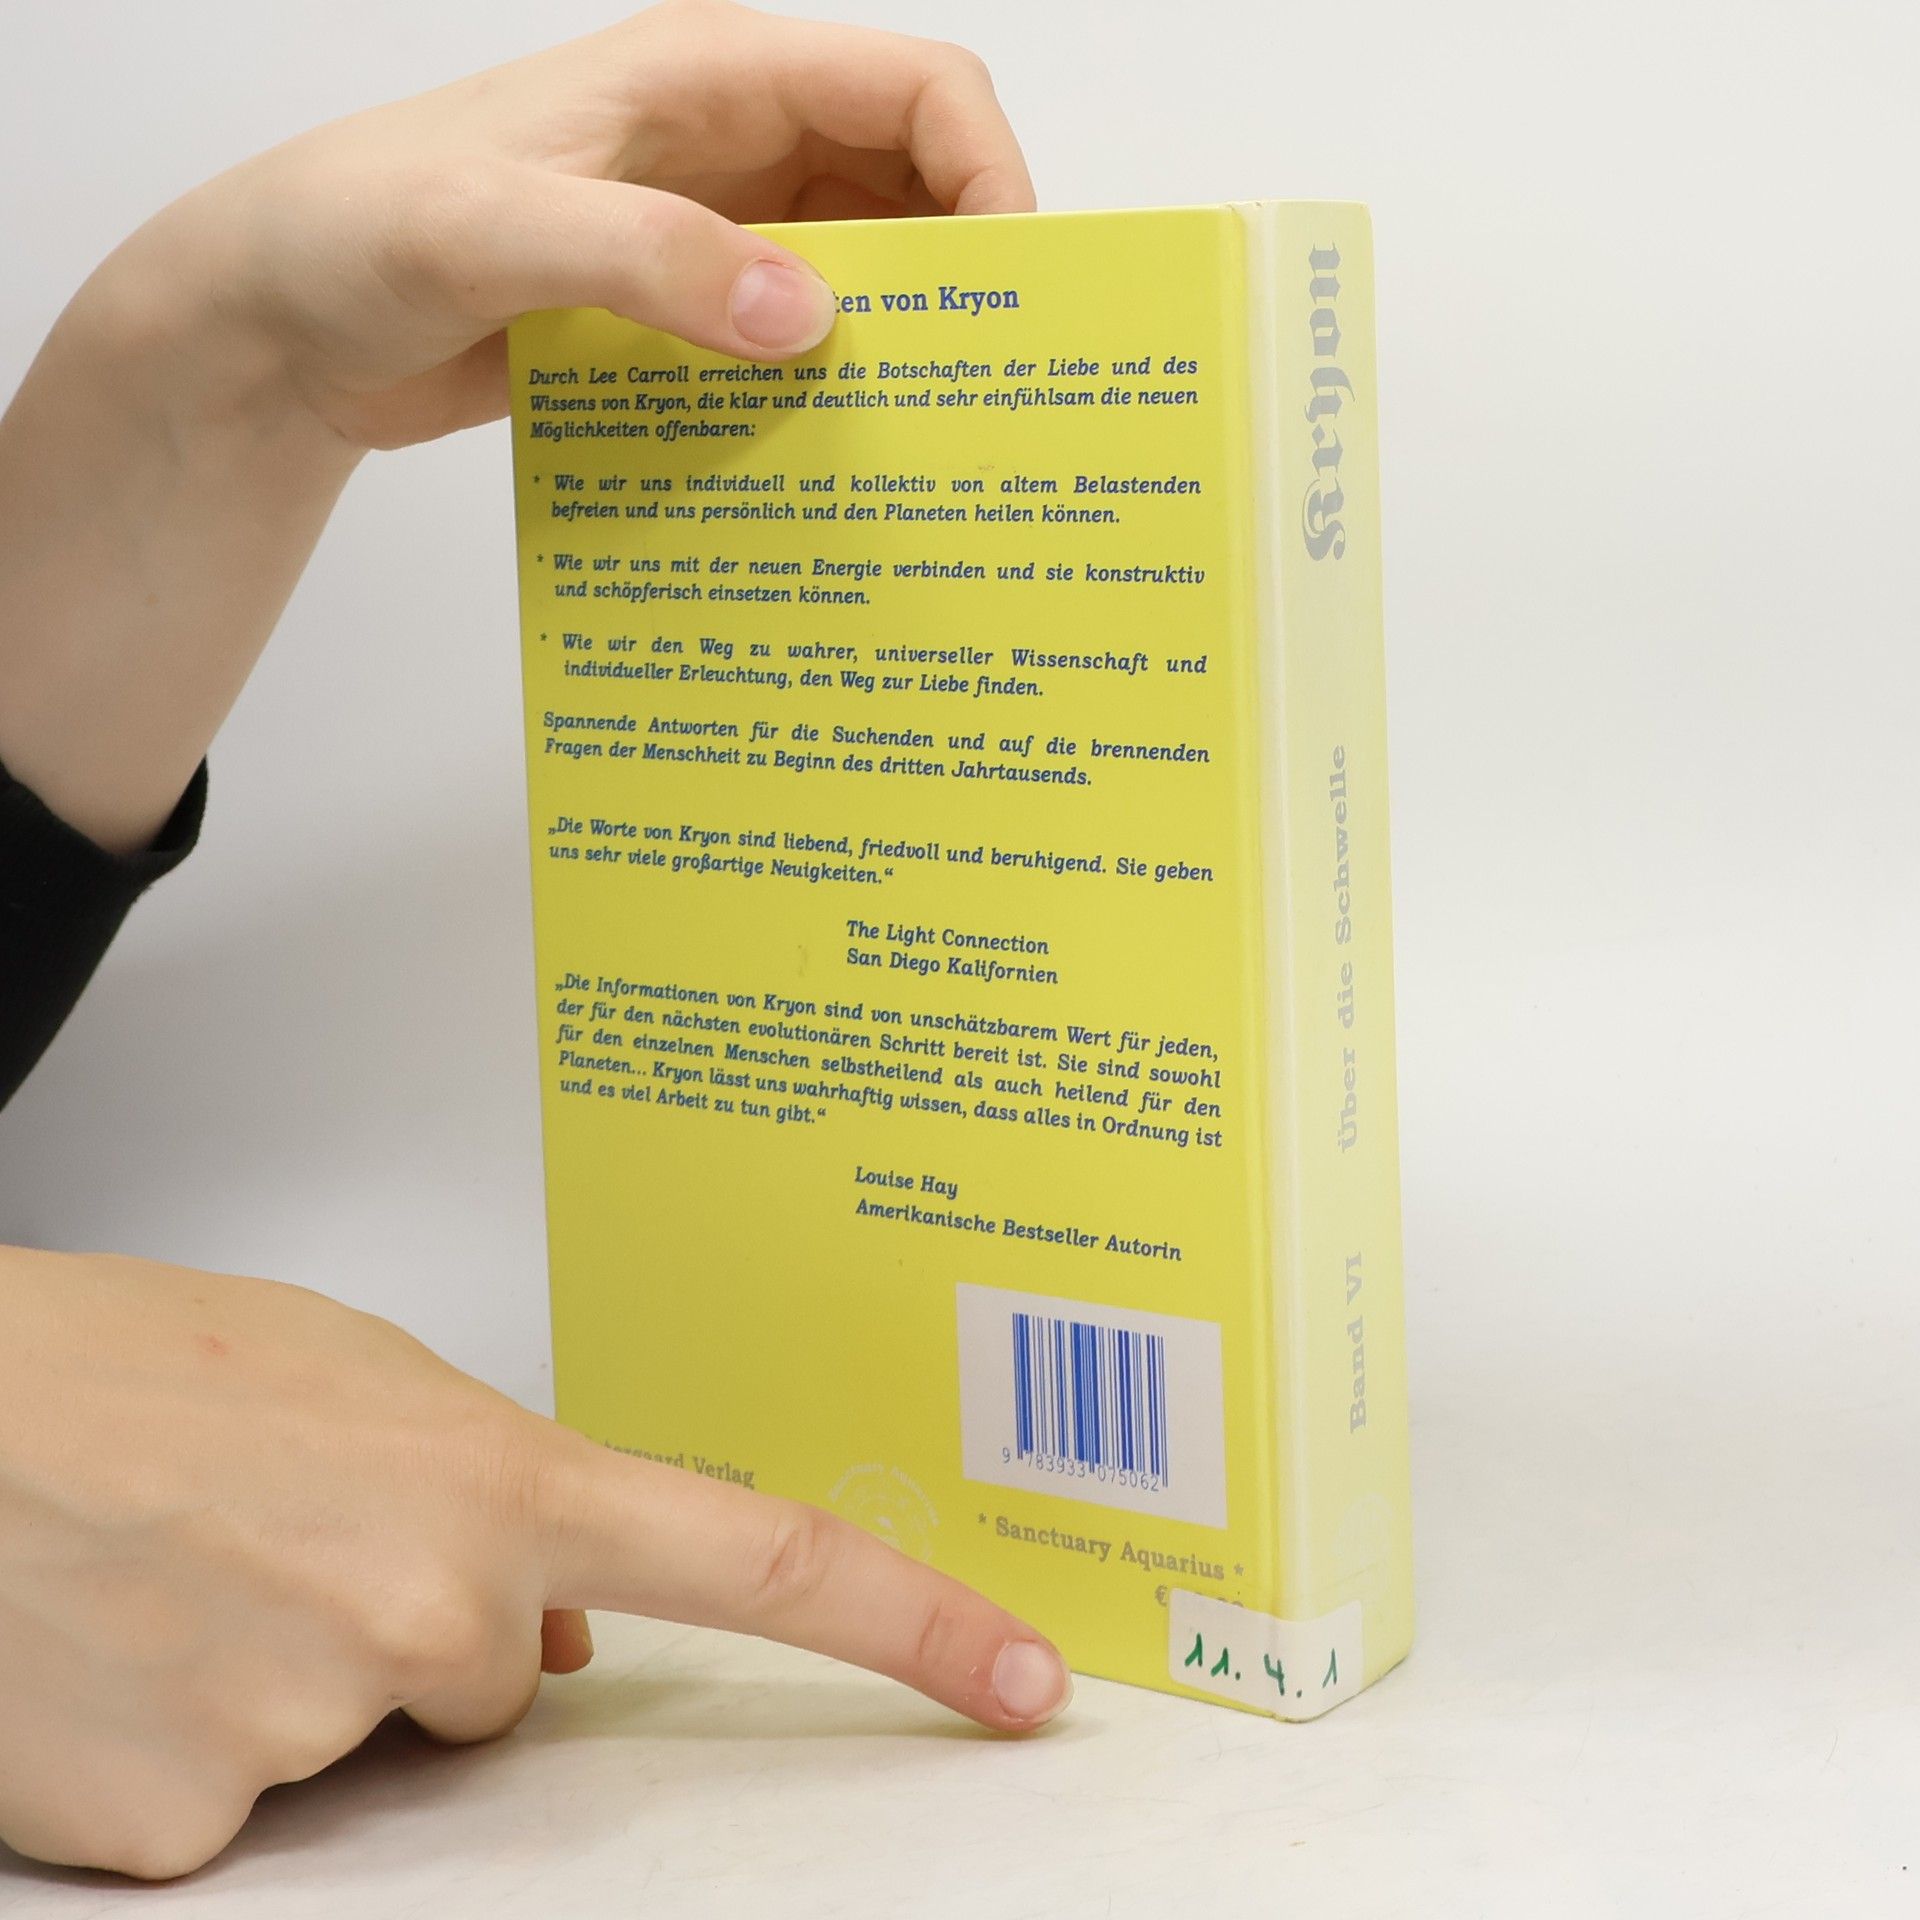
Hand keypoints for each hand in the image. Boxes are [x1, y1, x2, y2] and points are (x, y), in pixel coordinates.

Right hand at [0, 1245, 1070, 1879]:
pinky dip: (207, 1745)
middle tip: (286, 1528)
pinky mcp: (187, 1835)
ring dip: (307, 1676)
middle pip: (501, 1680)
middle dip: (429, 1625)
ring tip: (194, 1570)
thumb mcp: (354, 1376)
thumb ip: (493, 1483)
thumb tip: (566, 1622)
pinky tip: (132, 1650)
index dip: (912, 1631)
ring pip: (375, 1742)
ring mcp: (311, 1731)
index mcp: (499, 1480)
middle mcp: (431, 1615)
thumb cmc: (133, 1365)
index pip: (760, 1563)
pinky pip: (254, 1809)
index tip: (1021, 1684)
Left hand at [116, 0, 1035, 450]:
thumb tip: (806, 318)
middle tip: (990, 394)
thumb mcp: (495, 232)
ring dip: (900, 351)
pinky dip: (827, 399)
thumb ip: (650, 261)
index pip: (914, 89)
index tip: (1011, 291)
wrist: (281, 321)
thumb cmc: (357, 229)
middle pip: (910, 190)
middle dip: (964, 278)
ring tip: (927, 445)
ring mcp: (708, 237)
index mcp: (708, 77)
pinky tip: (833, 464)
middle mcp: (730, 148)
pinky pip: (792, 352)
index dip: (990, 174)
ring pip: (862, 280)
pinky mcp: (681, 320)